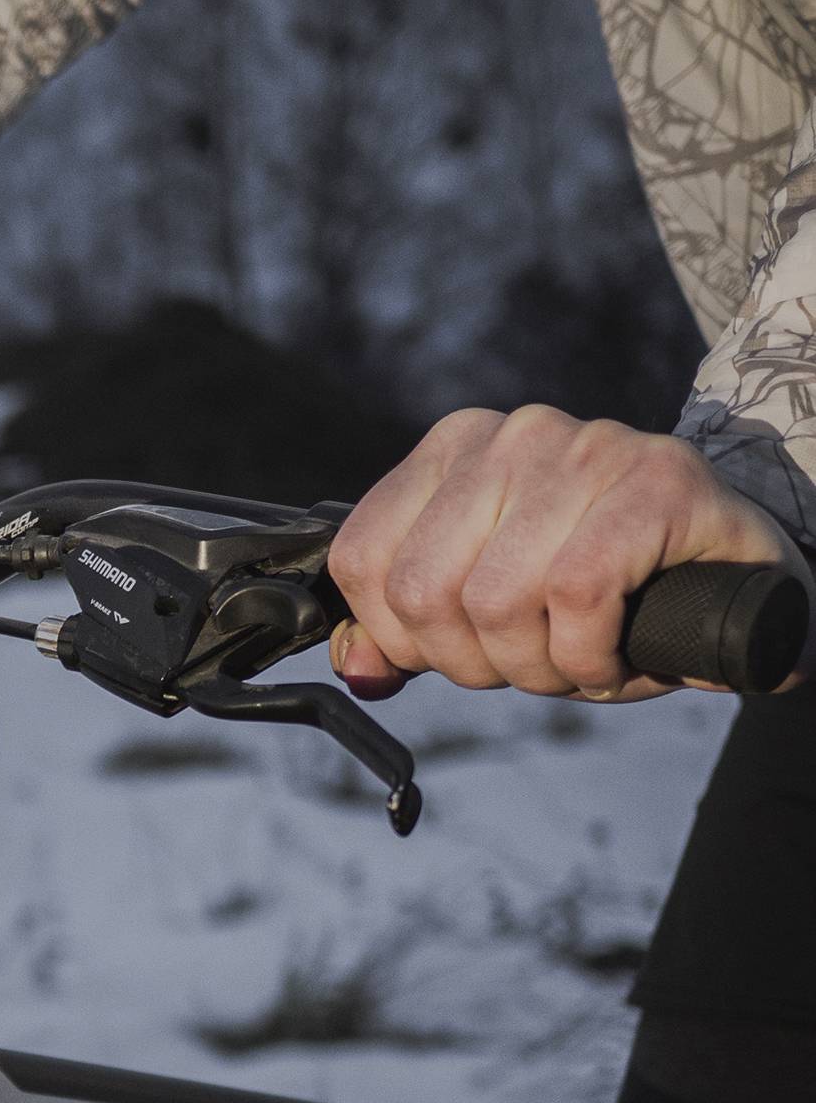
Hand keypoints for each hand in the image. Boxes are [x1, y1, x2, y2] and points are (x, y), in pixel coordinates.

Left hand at [327, 406, 806, 701]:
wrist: (745, 577)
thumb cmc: (614, 591)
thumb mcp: (493, 610)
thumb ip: (412, 631)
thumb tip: (357, 666)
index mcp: (457, 448)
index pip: (364, 560)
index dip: (403, 638)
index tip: (461, 652)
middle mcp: (515, 435)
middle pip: (423, 591)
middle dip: (474, 663)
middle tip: (534, 665)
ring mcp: (588, 447)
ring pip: (495, 600)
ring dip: (538, 668)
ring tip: (580, 660)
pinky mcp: (657, 482)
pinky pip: (576, 597)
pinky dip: (590, 657)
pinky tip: (616, 657)